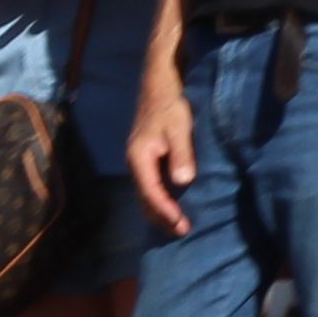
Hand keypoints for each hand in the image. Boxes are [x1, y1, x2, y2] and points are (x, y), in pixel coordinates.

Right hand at [125, 71, 197, 237]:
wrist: (159, 85)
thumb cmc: (170, 105)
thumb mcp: (179, 127)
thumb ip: (181, 154)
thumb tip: (182, 181)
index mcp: (139, 157)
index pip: (150, 192)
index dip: (165, 210)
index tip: (181, 223)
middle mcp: (134, 162)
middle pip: (144, 198)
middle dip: (161, 216)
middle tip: (181, 231)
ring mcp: (138, 161)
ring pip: (146, 193)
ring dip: (160, 210)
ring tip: (177, 224)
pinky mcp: (146, 158)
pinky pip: (150, 185)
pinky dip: (160, 199)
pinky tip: (172, 205)